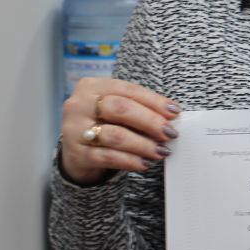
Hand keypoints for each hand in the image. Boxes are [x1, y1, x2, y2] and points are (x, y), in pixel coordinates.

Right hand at [59, 77, 180, 183]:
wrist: (76, 151)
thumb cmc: (103, 124)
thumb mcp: (115, 109)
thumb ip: (137, 108)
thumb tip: (171, 117)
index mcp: (92, 86)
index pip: (128, 90)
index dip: (154, 101)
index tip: (174, 112)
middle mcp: (79, 105)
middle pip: (120, 109)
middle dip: (150, 121)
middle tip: (170, 133)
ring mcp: (75, 129)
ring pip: (115, 135)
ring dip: (143, 144)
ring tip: (161, 151)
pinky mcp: (77, 153)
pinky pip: (108, 157)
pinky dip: (130, 160)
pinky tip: (145, 163)